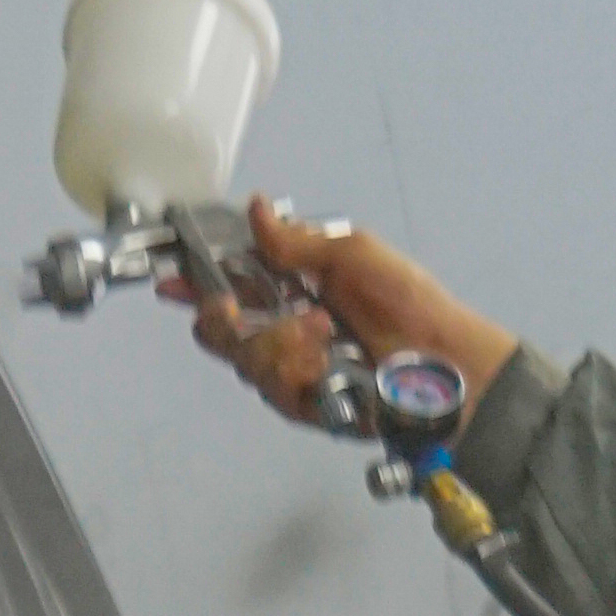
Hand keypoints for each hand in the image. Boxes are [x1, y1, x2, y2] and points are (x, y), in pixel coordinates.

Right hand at [174, 199, 522, 433]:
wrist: (442, 362)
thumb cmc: (410, 305)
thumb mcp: (353, 253)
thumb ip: (296, 240)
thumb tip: (257, 210)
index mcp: (294, 288)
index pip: (232, 284)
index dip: (197, 283)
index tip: (173, 279)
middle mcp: (287, 331)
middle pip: (221, 333)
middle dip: (225, 320)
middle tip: (235, 308)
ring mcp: (295, 371)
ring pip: (246, 363)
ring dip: (280, 343)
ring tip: (323, 332)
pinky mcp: (307, 406)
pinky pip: (277, 391)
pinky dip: (300, 371)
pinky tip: (328, 360)